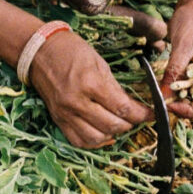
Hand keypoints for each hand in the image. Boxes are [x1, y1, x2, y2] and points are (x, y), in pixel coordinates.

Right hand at [29, 31, 152, 147]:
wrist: (39, 53)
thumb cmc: (71, 52)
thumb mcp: (99, 63)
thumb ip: (114, 88)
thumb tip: (131, 106)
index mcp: (90, 84)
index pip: (122, 108)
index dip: (142, 114)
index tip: (154, 113)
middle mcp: (76, 102)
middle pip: (111, 125)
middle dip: (130, 124)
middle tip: (136, 117)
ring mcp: (65, 113)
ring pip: (95, 138)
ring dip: (112, 134)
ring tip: (118, 124)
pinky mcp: (57, 119)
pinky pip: (77, 140)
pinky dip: (93, 141)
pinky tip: (102, 133)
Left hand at [163, 1, 192, 118]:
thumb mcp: (183, 45)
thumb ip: (175, 70)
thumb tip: (164, 93)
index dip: (189, 112)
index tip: (169, 106)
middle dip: (180, 109)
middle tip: (159, 103)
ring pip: (189, 102)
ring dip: (174, 102)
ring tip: (159, 95)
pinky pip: (182, 92)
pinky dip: (172, 93)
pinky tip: (161, 88)